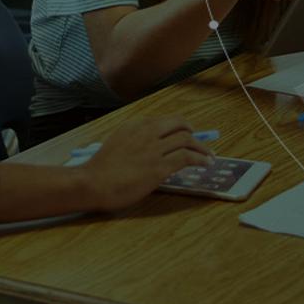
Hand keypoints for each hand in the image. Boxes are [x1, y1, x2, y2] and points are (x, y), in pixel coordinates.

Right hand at [79, 116, 212, 211]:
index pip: (163, 120)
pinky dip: (199, 159)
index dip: (178, 126)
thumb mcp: (116, 143)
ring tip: (209, 156)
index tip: (185, 133)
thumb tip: (152, 147)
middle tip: (199, 141)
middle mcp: (146, 133)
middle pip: (178, 124)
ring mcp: (153, 149)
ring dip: (202, 148)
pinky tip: (205, 164)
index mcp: (134, 126)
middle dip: (192, 131)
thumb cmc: (100, 169)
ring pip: (186, 140)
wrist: (93, 182)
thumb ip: (134, 141)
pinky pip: (186, 158)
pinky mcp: (159, 168)